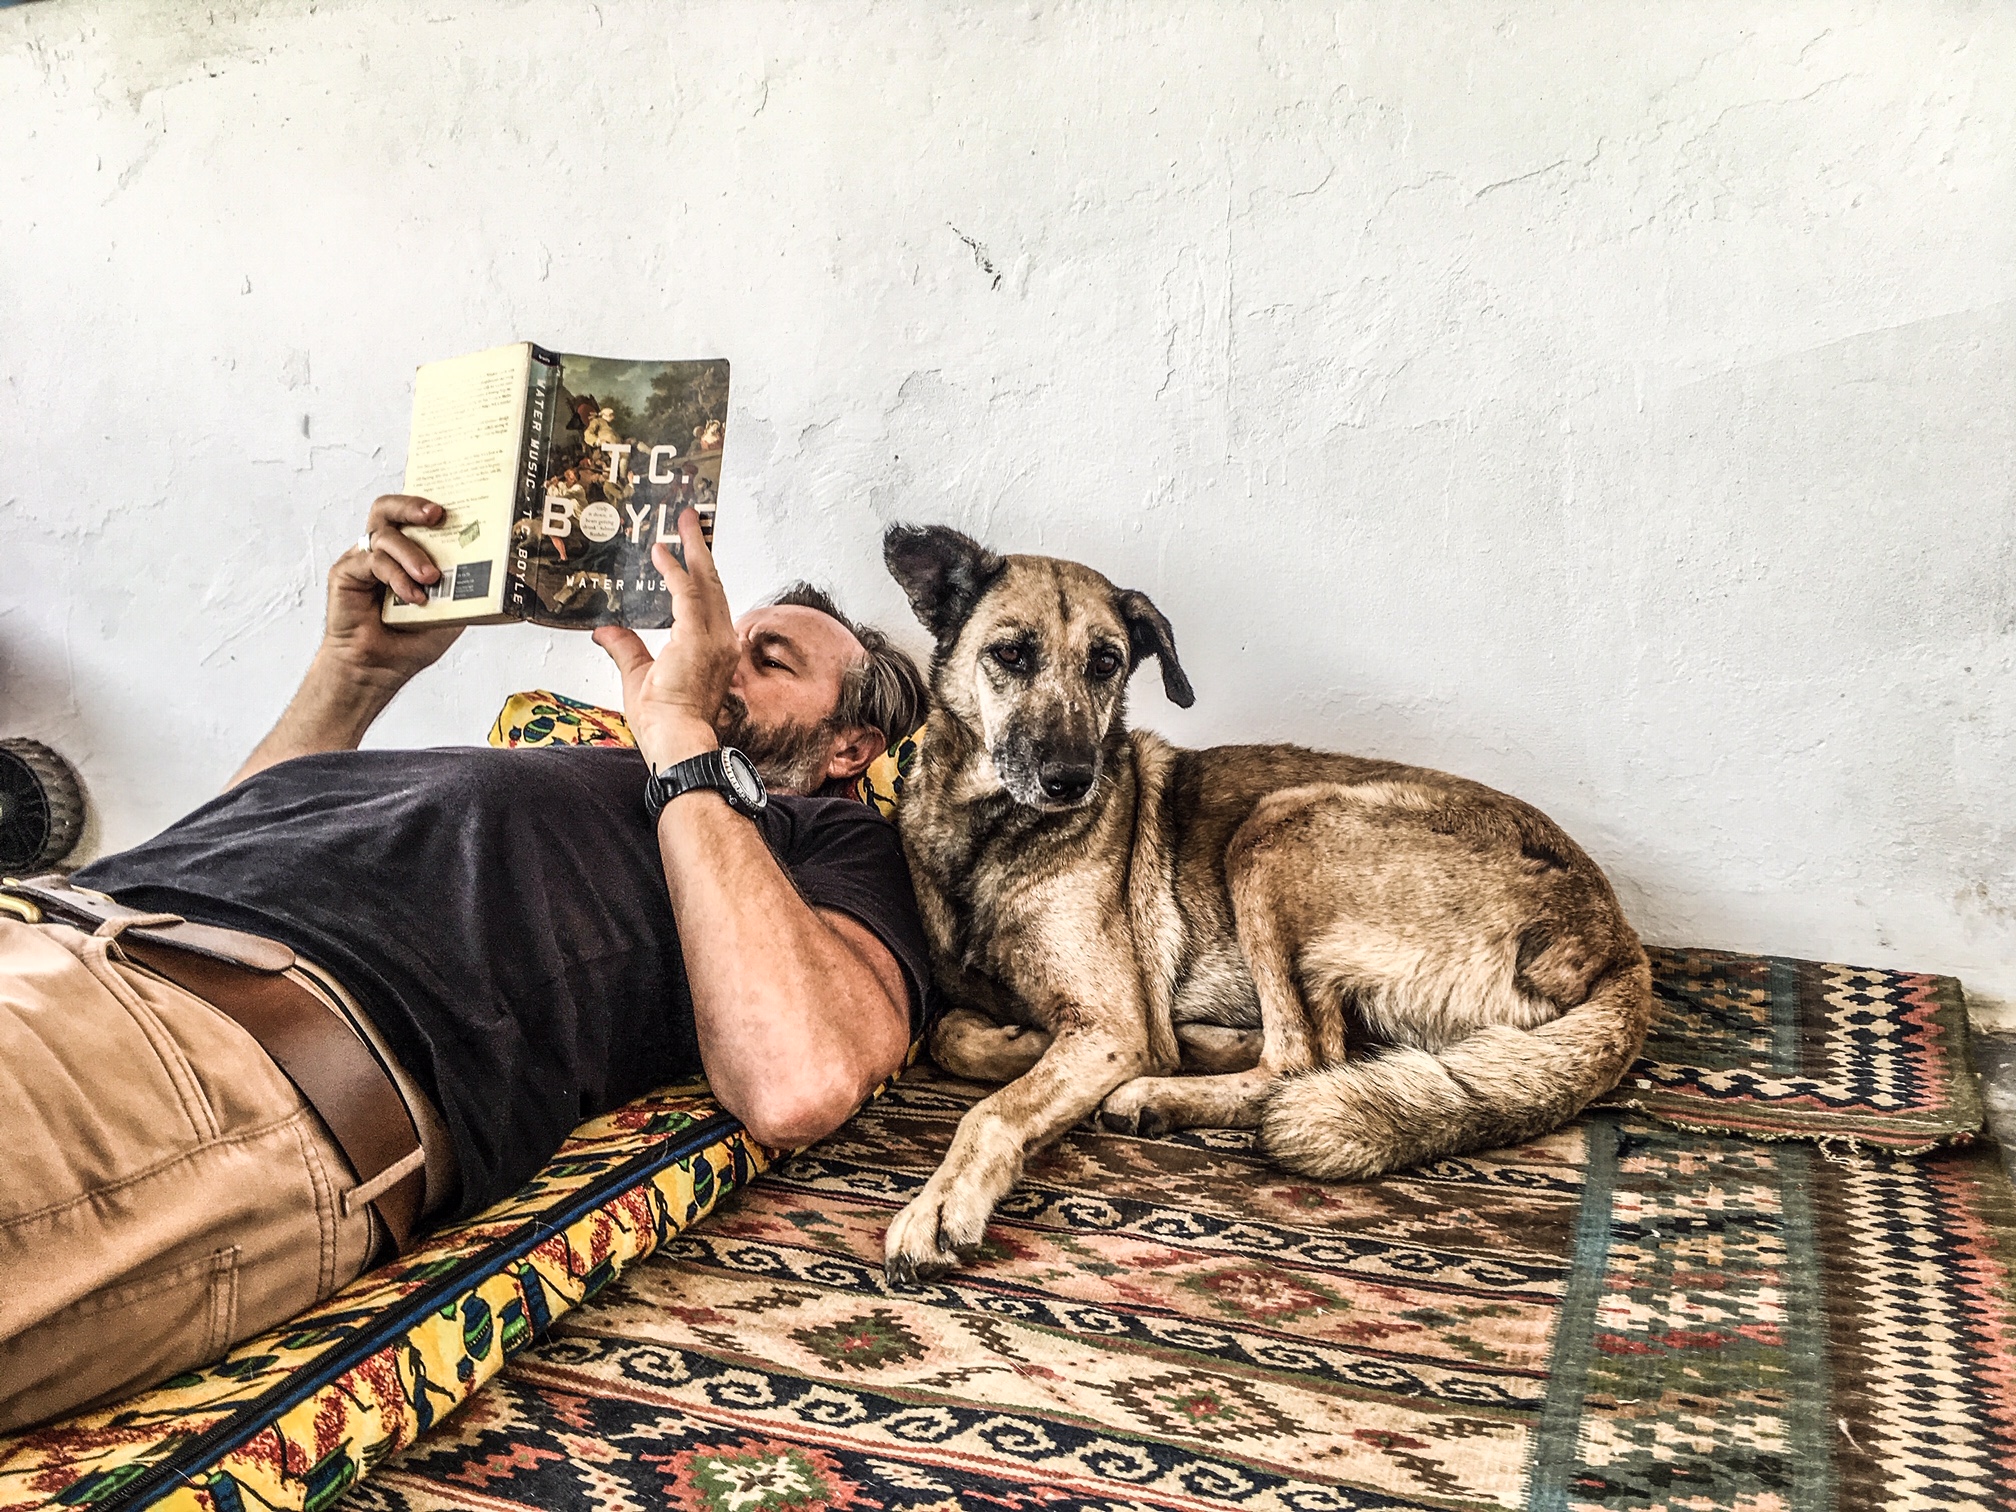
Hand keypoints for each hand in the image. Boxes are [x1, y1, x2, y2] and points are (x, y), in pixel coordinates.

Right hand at [322, 494, 463, 685]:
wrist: (379, 669)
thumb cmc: (410, 640)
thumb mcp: (451, 611)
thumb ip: (464, 587)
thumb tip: (494, 569)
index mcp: (407, 552)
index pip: (413, 516)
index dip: (428, 504)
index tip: (455, 504)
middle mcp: (382, 551)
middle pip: (388, 509)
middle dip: (412, 505)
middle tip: (436, 515)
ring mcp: (362, 559)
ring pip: (384, 536)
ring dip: (412, 554)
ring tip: (431, 578)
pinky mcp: (346, 573)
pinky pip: (373, 561)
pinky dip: (396, 576)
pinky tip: (413, 597)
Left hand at [594, 505, 738, 770]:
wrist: (675, 740)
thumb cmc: (664, 720)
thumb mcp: (638, 675)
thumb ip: (625, 648)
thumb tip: (603, 631)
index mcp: (714, 650)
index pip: (709, 603)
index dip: (698, 574)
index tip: (687, 551)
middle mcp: (721, 641)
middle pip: (714, 585)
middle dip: (701, 550)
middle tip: (690, 521)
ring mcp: (714, 640)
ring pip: (707, 583)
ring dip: (693, 550)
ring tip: (683, 523)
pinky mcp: (698, 639)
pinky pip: (688, 596)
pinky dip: (675, 572)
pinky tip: (661, 553)